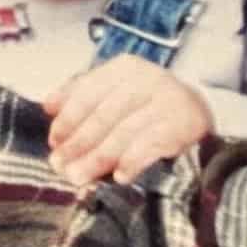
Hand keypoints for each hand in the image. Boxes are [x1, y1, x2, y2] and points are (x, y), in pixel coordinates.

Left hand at [45, 59, 214, 185]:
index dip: (69, 118)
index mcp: (125, 69)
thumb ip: (82, 96)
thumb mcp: (116, 93)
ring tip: (78, 177)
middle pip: (104, 115)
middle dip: (78, 143)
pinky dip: (133, 161)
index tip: (53, 141)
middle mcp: (148, 79)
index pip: (89, 91)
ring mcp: (168, 100)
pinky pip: (152, 144)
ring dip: (98, 158)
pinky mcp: (185, 124)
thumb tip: (49, 106)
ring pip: (124, 132)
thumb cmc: (146, 106)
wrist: (198, 114)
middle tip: (59, 166)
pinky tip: (119, 177)